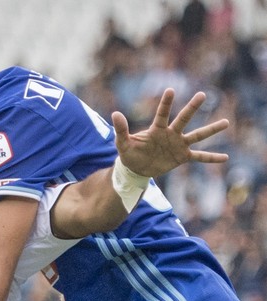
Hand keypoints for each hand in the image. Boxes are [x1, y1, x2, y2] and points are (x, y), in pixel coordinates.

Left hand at [112, 88, 228, 178]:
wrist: (136, 169)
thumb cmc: (129, 153)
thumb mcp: (123, 144)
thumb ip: (121, 130)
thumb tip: (115, 113)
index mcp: (156, 129)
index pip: (162, 114)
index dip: (166, 103)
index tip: (170, 90)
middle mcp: (171, 134)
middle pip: (183, 119)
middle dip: (192, 108)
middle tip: (202, 95)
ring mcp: (178, 144)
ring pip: (198, 135)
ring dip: (211, 130)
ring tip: (226, 122)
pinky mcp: (182, 157)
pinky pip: (200, 157)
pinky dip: (211, 158)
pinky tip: (225, 158)